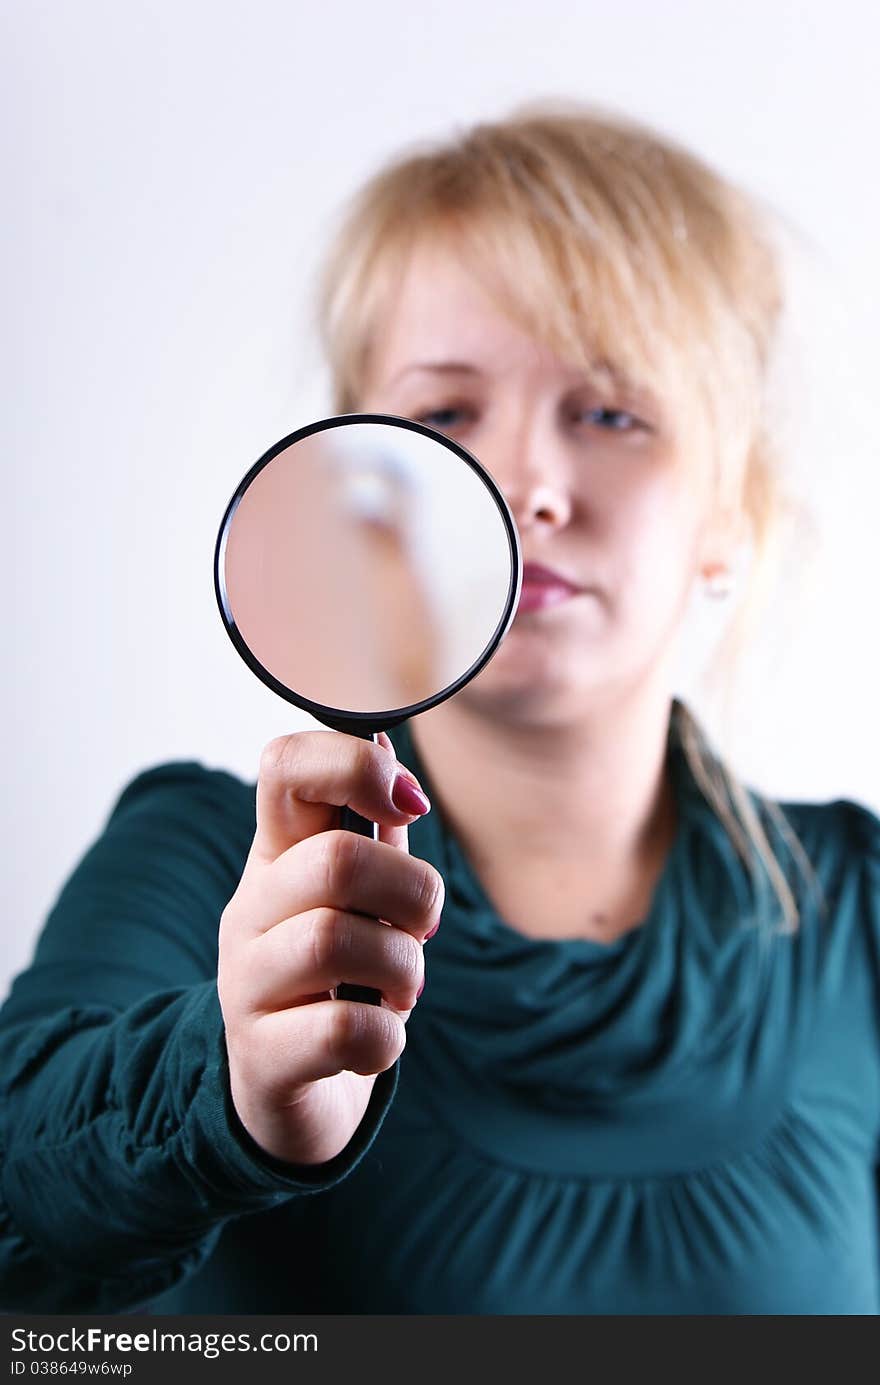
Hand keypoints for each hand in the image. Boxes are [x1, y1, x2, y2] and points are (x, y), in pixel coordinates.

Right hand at [217, 729, 442, 1165]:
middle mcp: (250, 910)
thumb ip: (371, 831)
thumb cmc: (334, 979)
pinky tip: (377, 1038)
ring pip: (334, 941)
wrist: (288, 1094)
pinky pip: (342, 1033)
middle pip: (334, 860)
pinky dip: (385, 1038)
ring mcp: (245, 985)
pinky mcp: (261, 1059)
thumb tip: (386, 742)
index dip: (352, 764)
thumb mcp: (353, 898)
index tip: (406, 802)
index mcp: (277, 855)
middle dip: (411, 893)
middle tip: (422, 927)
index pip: (282, 766)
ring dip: (402, 968)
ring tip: (400, 990)